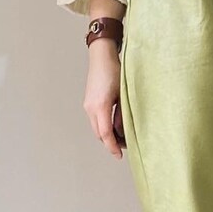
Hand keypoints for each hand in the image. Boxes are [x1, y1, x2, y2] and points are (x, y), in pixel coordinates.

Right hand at [83, 41, 125, 159]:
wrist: (102, 56)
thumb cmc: (115, 71)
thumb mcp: (123, 93)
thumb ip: (123, 113)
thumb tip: (124, 129)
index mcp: (100, 106)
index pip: (105, 133)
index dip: (112, 146)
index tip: (119, 155)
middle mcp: (91, 108)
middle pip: (99, 133)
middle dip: (109, 143)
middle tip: (123, 148)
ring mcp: (88, 105)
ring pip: (96, 127)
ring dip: (106, 135)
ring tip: (120, 137)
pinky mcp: (88, 102)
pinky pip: (95, 119)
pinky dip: (103, 126)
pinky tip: (113, 125)